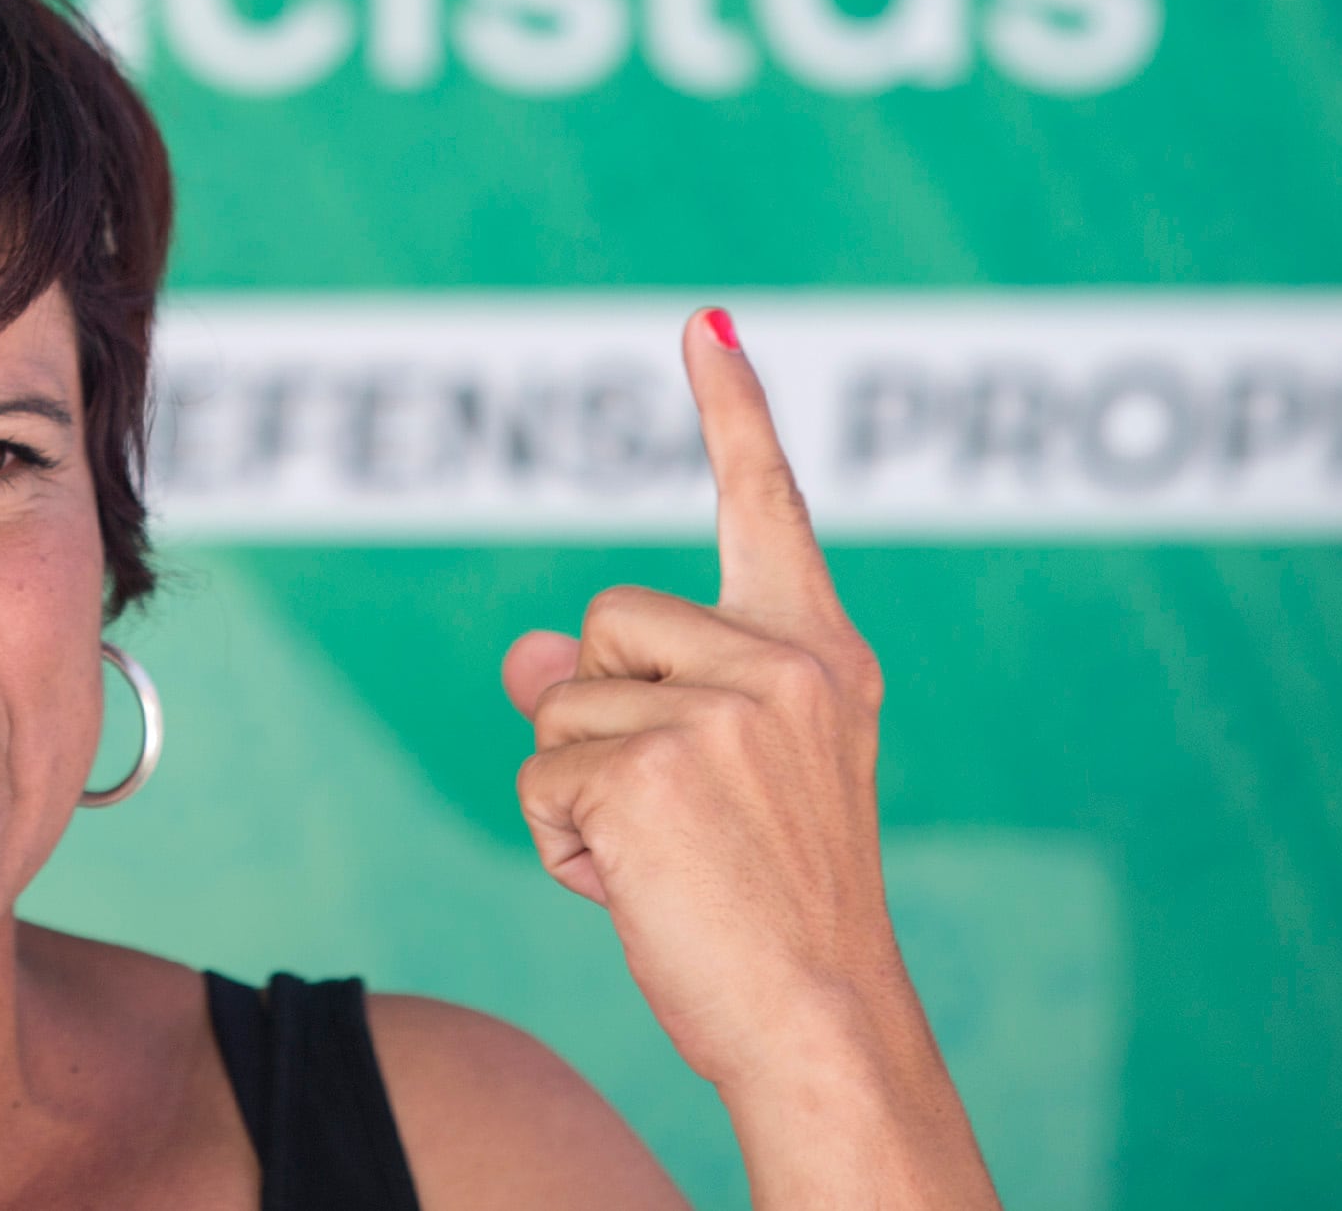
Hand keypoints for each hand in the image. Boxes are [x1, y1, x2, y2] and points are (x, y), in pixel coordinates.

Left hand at [504, 309, 995, 1206]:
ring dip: (577, 787)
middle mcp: (782, 665)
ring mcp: (720, 712)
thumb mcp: (712, 780)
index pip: (768, 507)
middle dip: (603, 712)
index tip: (702, 321)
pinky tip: (637, 886)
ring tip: (665, 858)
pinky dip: (562, 841)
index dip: (732, 409)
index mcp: (817, 656)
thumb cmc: (767, 909)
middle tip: (680, 817)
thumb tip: (524, 650)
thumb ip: (636, 693)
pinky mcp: (648, 769)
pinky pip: (539, 776)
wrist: (817, 1021)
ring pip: (558, 700)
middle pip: (605, 622)